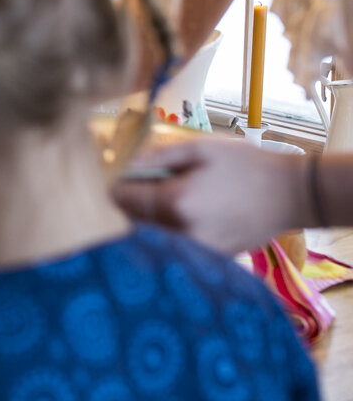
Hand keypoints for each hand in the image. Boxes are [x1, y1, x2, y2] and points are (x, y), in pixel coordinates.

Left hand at [111, 137, 307, 254]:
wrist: (291, 194)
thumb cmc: (246, 165)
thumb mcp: (200, 148)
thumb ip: (156, 155)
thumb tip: (125, 165)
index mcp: (176, 202)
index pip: (121, 199)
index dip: (115, 185)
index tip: (119, 176)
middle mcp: (182, 232)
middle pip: (131, 221)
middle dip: (129, 204)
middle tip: (141, 187)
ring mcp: (197, 250)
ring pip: (150, 237)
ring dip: (146, 220)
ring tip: (165, 200)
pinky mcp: (210, 259)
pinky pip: (174, 247)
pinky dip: (168, 233)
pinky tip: (185, 216)